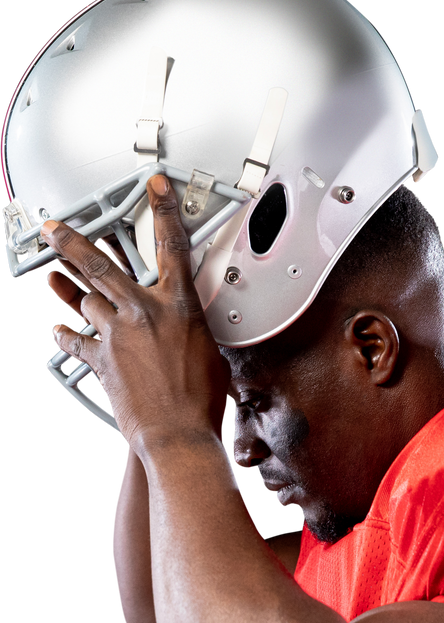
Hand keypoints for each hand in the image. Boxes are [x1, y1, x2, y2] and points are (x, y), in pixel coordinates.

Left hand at [44, 174, 229, 451]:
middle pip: (100, 265)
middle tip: (53, 227)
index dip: (163, 210)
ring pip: (86, 300)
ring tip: (57, 279)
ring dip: (74, 293)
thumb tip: (186, 334)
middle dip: (72, 242)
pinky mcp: (101, 360)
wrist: (179, 435)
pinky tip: (59, 329)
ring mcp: (117, 335)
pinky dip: (67, 334)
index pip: (173, 246)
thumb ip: (191, 333)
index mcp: (179, 307)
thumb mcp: (210, 355)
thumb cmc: (203, 402)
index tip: (155, 187)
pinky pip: (75, 340)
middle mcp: (144, 313)